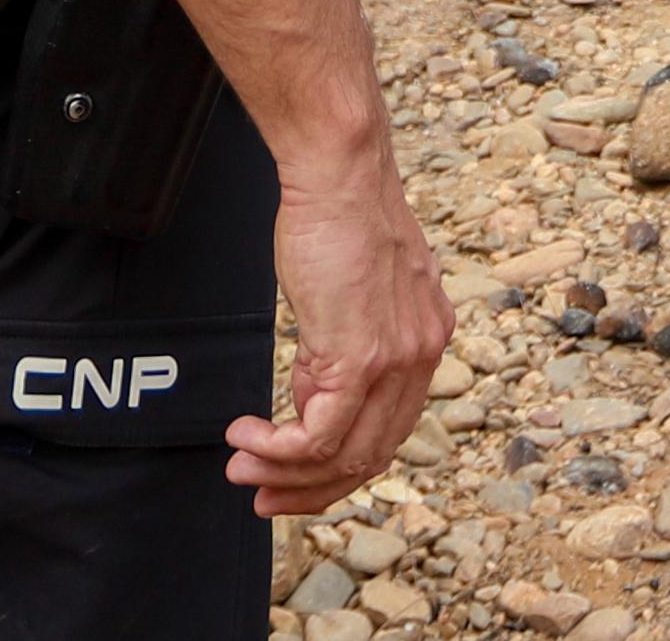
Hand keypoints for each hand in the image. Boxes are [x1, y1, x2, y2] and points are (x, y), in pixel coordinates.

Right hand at [227, 144, 449, 514]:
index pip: (389, 431)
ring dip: (285, 474)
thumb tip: (310, 392)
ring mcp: (395, 360)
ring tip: (243, 468)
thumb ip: (343, 347)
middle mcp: (422, 356)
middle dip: (309, 489)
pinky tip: (246, 436)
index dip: (339, 467)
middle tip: (263, 496)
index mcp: (425, 342)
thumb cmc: (338, 220)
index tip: (296, 478)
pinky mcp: (360, 356)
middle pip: (371, 457)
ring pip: (344, 456)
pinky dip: (276, 449)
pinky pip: (318, 435)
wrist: (340, 174)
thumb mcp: (351, 296)